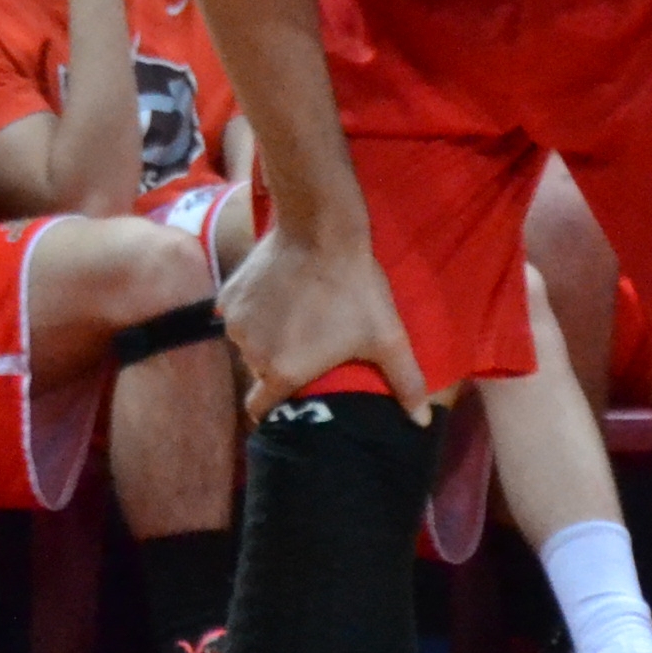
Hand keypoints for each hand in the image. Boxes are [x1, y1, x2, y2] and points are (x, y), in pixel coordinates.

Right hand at [217, 217, 430, 426]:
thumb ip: (406, 383)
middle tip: (304, 345)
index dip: (275, 407)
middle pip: (259, 372)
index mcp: (282, 372)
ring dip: (265, 336)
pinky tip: (278, 294)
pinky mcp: (229, 294)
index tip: (291, 394)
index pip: (261, 409)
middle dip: (278, 364)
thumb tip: (422, 422)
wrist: (321, 229)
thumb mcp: (387, 337)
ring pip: (248, 342)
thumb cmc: (355, 288)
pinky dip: (254, 310)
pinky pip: (238, 314)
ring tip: (294, 315)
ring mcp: (235, 322)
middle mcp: (251, 354)